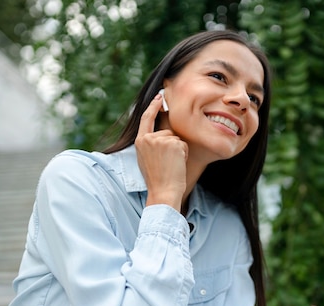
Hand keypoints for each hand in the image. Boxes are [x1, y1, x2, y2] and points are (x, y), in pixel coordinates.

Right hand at [135, 93, 187, 211]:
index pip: (146, 118)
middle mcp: (148, 138)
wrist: (163, 191)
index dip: (153, 106)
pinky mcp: (171, 143)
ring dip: (178, 151)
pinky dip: (183, 154)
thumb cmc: (157, 179)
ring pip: (176, 138)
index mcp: (140, 142)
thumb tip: (161, 133)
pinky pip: (183, 144)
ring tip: (170, 165)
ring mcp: (159, 140)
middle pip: (167, 132)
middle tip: (168, 163)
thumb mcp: (147, 158)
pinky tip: (176, 164)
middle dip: (173, 145)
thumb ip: (150, 143)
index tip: (159, 96)